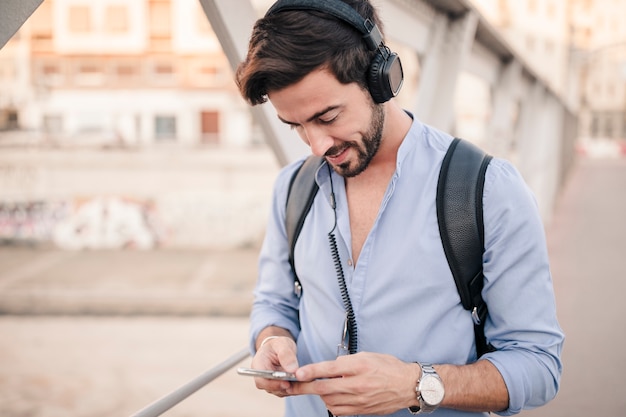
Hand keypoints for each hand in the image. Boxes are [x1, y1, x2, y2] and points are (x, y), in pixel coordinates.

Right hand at [251, 336, 298, 396]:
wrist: (280, 348)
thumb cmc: (278, 345)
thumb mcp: (282, 344)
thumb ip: (286, 355)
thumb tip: (292, 370)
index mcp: (258, 365)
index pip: (261, 380)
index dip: (273, 384)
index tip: (286, 383)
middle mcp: (262, 377)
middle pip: (271, 388)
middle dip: (285, 387)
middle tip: (298, 383)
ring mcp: (270, 383)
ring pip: (280, 391)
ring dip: (292, 388)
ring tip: (303, 382)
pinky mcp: (279, 387)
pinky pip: (287, 391)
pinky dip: (295, 388)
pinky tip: (303, 382)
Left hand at [288, 352, 419, 415]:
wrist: (408, 385)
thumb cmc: (389, 367)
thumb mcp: (367, 356)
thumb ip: (346, 361)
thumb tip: (330, 367)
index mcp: (359, 367)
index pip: (330, 369)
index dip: (311, 371)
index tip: (298, 373)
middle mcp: (358, 384)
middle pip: (325, 388)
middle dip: (305, 387)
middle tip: (292, 385)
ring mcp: (360, 400)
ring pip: (329, 401)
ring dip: (319, 395)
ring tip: (317, 388)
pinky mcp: (361, 410)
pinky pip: (339, 411)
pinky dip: (330, 404)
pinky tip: (331, 397)